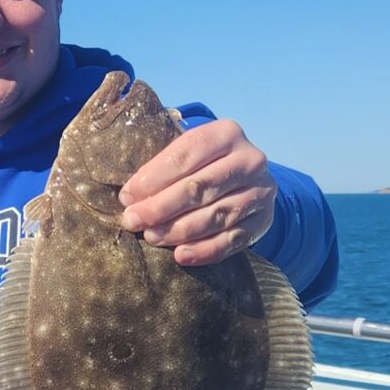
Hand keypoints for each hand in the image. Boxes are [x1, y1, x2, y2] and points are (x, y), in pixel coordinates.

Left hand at [118, 118, 276, 266]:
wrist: (248, 180)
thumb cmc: (204, 164)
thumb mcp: (190, 152)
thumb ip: (163, 165)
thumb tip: (130, 197)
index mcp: (227, 133)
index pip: (185, 156)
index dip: (153, 178)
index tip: (127, 197)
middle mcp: (249, 160)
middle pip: (198, 187)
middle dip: (161, 207)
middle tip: (133, 220)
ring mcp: (260, 192)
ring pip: (214, 216)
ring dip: (178, 230)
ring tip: (152, 237)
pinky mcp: (263, 221)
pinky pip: (231, 241)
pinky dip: (204, 251)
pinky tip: (180, 255)